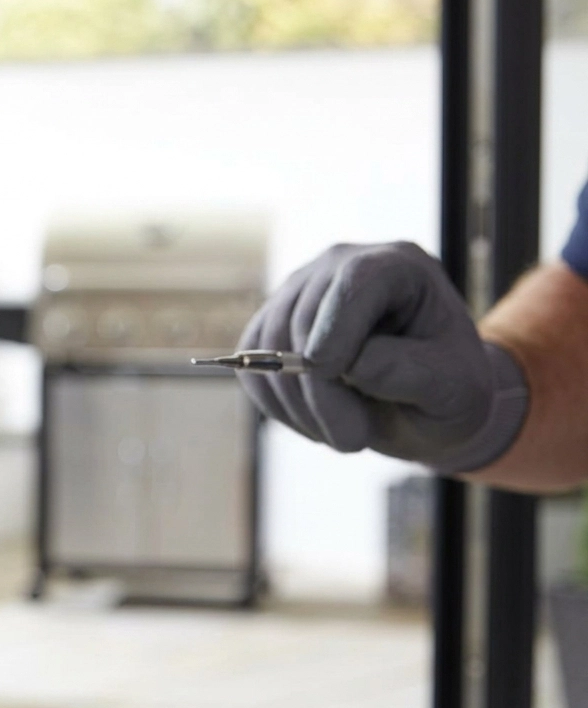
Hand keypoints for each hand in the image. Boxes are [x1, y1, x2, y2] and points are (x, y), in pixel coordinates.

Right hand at [238, 241, 526, 471]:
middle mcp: (342, 265)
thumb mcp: (455, 387)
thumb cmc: (447, 389)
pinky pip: (252, 365)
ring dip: (298, 404)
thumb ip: (411, 372)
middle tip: (352, 442)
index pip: (354, 281)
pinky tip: (316, 421)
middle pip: (304, 317)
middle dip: (319, 389)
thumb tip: (352, 364)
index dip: (335, 327)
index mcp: (399, 266)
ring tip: (342, 435)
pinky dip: (277, 403)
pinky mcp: (273, 324)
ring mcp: (301, 292)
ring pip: (269, 344)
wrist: (424, 403)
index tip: (329, 375)